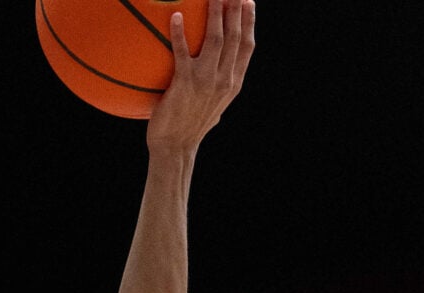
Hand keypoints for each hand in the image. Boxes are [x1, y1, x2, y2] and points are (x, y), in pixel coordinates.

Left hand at [147, 0, 255, 157]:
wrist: (175, 148)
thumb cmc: (189, 127)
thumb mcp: (212, 106)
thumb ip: (217, 86)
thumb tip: (216, 73)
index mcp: (233, 84)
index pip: (247, 47)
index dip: (249, 22)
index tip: (248, 2)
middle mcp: (224, 80)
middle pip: (235, 37)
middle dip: (236, 9)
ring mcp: (206, 81)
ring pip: (216, 39)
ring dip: (215, 12)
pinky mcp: (184, 83)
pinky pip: (182, 51)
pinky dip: (179, 32)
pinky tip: (175, 16)